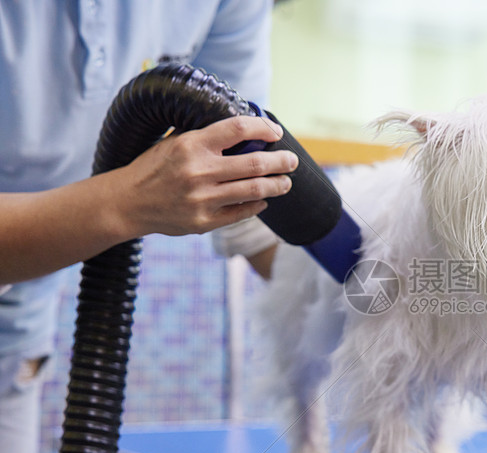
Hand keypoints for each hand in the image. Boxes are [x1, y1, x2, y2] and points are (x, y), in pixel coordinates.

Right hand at [114, 115, 297, 236]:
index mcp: (191, 145)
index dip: (263, 129)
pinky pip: (240, 213)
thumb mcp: (174, 142)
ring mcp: (202, 199)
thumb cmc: (153, 168)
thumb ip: (205, 136)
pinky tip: (263, 200)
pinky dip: (256, 205)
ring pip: (253, 190)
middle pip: (254, 164)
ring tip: (286, 182)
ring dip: (276, 186)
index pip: (238, 129)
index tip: (275, 133)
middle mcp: (199, 172)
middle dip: (281, 162)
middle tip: (292, 161)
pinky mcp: (203, 222)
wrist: (127, 203)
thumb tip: (244, 129)